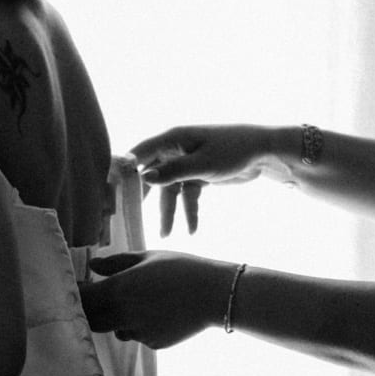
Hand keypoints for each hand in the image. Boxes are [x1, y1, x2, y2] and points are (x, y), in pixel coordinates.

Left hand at [81, 251, 233, 349]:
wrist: (214, 294)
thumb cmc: (181, 268)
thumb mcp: (147, 257)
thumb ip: (116, 263)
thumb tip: (93, 265)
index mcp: (118, 289)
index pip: (82, 298)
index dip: (77, 293)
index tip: (81, 286)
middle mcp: (123, 314)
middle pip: (92, 320)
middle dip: (92, 312)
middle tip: (101, 300)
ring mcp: (139, 332)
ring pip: (116, 330)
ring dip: (118, 320)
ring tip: (141, 302)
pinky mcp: (153, 344)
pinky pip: (138, 336)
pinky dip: (141, 327)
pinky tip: (159, 312)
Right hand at [127, 125, 291, 237]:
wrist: (265, 153)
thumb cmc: (234, 149)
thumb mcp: (203, 163)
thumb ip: (173, 171)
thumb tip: (144, 177)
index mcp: (172, 139)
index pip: (140, 154)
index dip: (124, 170)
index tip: (110, 190)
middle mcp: (175, 150)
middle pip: (151, 175)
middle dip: (142, 198)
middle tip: (129, 218)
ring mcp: (186, 164)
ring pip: (170, 191)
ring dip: (170, 212)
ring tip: (167, 235)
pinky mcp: (198, 175)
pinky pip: (187, 196)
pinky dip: (189, 212)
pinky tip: (192, 230)